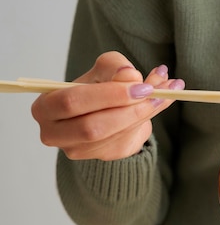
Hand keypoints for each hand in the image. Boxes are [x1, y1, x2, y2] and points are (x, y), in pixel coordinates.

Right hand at [31, 51, 184, 160]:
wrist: (108, 108)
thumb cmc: (98, 87)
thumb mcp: (104, 69)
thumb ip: (115, 67)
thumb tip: (130, 75)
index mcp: (46, 107)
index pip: (72, 102)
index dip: (108, 95)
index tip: (140, 85)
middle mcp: (56, 134)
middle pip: (92, 127)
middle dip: (128, 110)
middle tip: (154, 93)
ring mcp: (78, 150)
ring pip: (114, 136)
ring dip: (145, 113)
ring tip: (167, 91)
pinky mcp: (102, 157)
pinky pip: (127, 141)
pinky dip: (148, 119)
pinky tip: (162, 102)